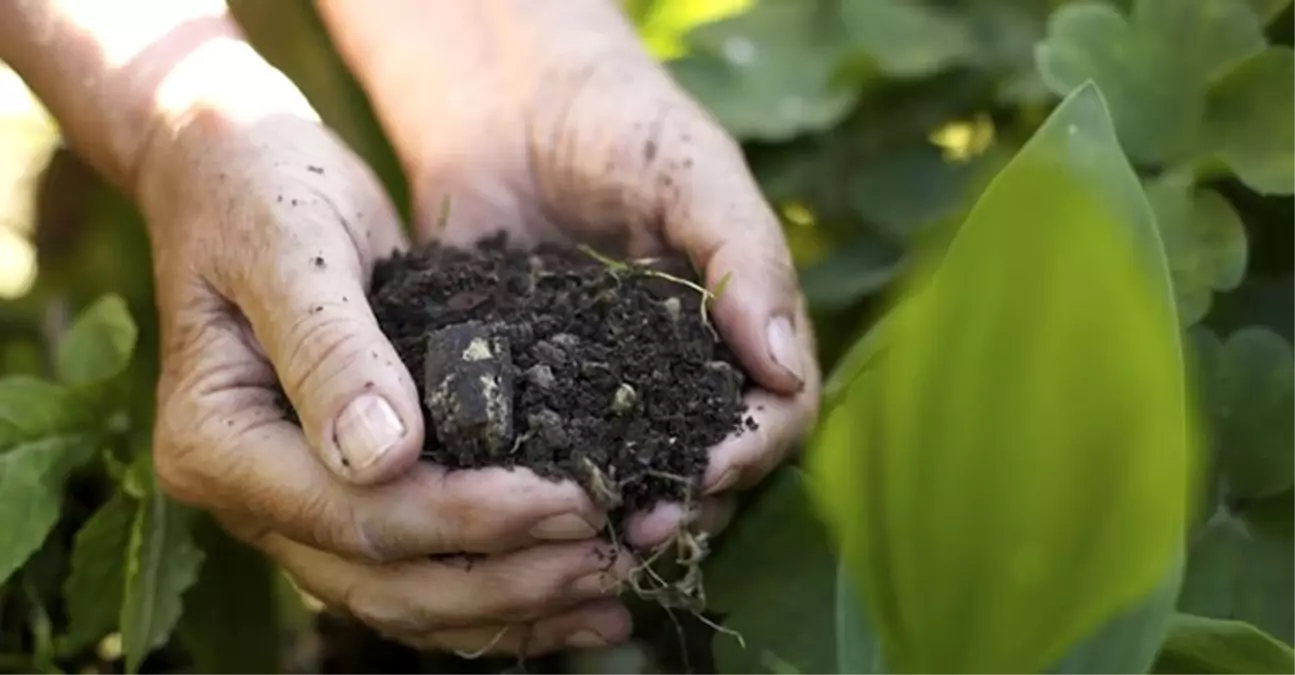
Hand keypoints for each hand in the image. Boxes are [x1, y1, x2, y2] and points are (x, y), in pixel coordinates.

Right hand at [141, 94, 633, 652]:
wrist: (238, 174)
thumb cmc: (261, 190)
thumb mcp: (293, 246)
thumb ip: (330, 349)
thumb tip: (383, 459)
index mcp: (217, 444)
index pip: (355, 515)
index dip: (469, 520)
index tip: (572, 501)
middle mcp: (250, 498)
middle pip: (385, 582)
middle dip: (507, 580)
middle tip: (612, 557)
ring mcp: (294, 506)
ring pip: (407, 596)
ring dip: (513, 604)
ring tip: (613, 595)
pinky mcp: (345, 493)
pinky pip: (421, 567)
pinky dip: (497, 588)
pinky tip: (575, 594)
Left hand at [321, 0, 822, 547]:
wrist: (506, 99)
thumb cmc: (621, 120)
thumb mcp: (693, 174)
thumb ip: (744, 258)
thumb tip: (783, 368)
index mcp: (737, 331)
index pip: (775, 415)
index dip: (751, 451)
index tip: (708, 470)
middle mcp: (678, 373)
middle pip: (706, 465)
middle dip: (682, 502)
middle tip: (637, 529)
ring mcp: (603, 388)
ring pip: (626, 474)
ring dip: (612, 512)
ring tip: (580, 535)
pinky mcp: (528, 388)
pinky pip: (542, 448)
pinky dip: (536, 480)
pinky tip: (511, 500)